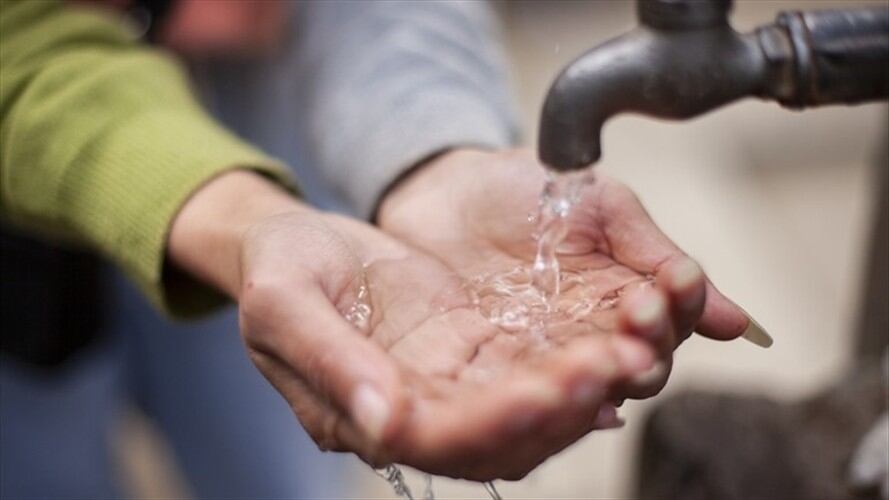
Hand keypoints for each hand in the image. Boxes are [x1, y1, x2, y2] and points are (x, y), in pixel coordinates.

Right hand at [168, 171, 658, 480]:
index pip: (437, 438)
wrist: (295, 244)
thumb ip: (330, 362)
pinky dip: (572, 362)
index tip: (546, 389)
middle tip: (613, 367)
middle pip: (499, 436)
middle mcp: (412, 413)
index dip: (493, 422)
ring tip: (630, 353)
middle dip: (559, 408)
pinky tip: (615, 343)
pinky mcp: (470, 351)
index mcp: (358, 416)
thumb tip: (385, 424)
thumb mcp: (284, 305)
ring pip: (525, 409)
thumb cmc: (278, 269)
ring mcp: (446, 384)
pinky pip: (530, 367)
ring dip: (579, 390)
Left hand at [378, 148, 751, 400]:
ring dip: (600, 381)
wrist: (441, 191)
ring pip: (584, 394)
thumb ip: (653, 254)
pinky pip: (520, 401)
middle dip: (644, 349)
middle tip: (638, 318)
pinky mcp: (484, 376)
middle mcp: (586, 343)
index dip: (676, 310)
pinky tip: (553, 393)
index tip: (672, 282)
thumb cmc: (522, 193)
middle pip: (634, 371)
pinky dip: (542, 404)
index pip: (666, 328)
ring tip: (602, 360)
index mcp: (620, 302)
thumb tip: (736, 320)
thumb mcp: (598, 205)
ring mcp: (536, 361)